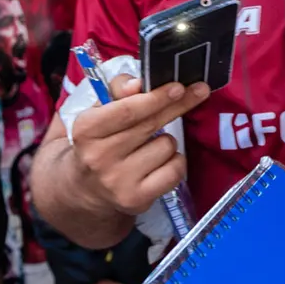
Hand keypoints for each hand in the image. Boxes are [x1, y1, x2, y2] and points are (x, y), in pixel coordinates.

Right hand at [66, 75, 208, 216]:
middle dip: (177, 105)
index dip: (156, 97)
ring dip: (167, 140)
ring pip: (166, 146)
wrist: (87, 190)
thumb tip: (137, 84)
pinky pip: (175, 170)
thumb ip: (118, 91)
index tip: (179, 87)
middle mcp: (99, 157)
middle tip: (198, 91)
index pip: (127, 110)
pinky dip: (175, 162)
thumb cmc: (100, 142)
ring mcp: (118, 181)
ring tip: (151, 146)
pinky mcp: (137, 199)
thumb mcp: (99, 111)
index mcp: (86, 130)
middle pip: (150, 125)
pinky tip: (160, 163)